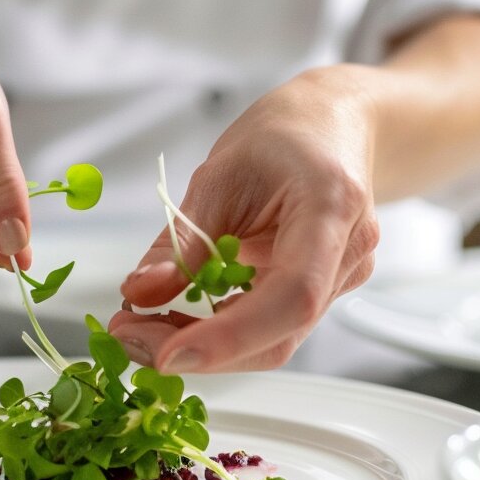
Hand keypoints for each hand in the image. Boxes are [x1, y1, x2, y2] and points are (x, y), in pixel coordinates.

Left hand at [109, 67, 380, 372]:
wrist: (332, 126)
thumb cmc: (285, 136)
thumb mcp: (218, 175)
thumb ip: (180, 241)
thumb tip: (140, 294)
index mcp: (331, 207)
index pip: (292, 295)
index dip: (230, 336)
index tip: (167, 354)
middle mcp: (348, 252)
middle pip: (280, 334)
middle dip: (201, 351)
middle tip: (131, 338)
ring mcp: (342, 278)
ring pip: (274, 340)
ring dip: (205, 346)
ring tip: (144, 326)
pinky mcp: (323, 292)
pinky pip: (271, 328)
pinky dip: (221, 332)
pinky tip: (179, 318)